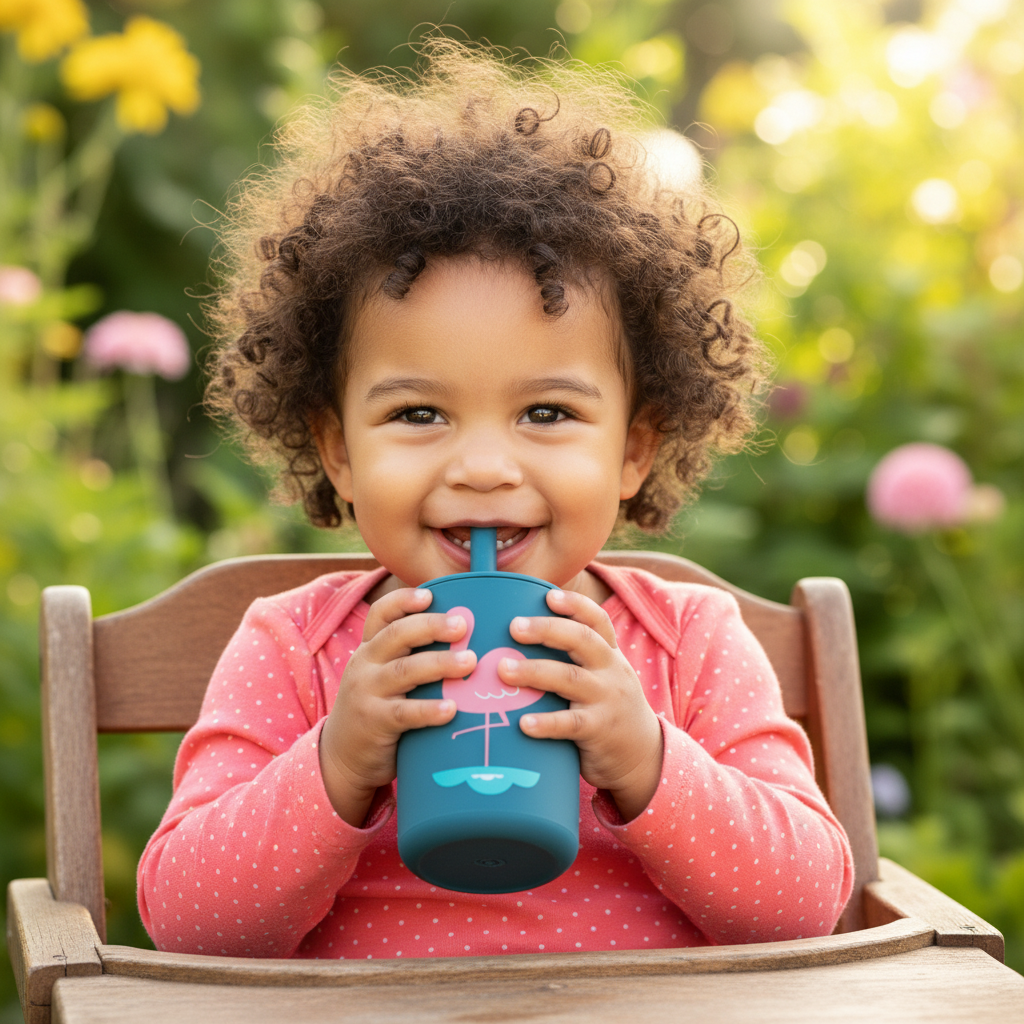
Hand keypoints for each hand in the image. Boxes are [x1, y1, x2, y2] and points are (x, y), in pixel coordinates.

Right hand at [318, 588, 473, 825]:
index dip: (403, 601)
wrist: (342, 757)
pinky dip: (429, 710)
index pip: (381, 614)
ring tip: (470, 662)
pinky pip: (404, 713)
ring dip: (439, 664)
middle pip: (396, 635)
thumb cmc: (378, 709)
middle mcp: (365, 665)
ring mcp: (367, 693)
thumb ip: (410, 658)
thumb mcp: (383, 677)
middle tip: (462, 625)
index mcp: (370, 649)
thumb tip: (467, 638)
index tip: (430, 595)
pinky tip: (452, 709)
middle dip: (431, 626)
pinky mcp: (374, 723)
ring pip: (404, 671)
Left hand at [500, 589, 662, 821]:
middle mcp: (611, 672)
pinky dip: (546, 723)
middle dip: (546, 629)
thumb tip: (522, 637)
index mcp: (610, 655)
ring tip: (504, 669)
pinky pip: (570, 724)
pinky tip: (524, 723)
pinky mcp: (599, 730)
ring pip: (570, 678)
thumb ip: (576, 659)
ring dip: (534, 671)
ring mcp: (607, 700)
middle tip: (514, 626)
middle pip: (581, 640)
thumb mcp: (604, 677)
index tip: (548, 595)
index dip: (575, 605)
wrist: (644, 756)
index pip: (597, 621)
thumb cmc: (609, 709)